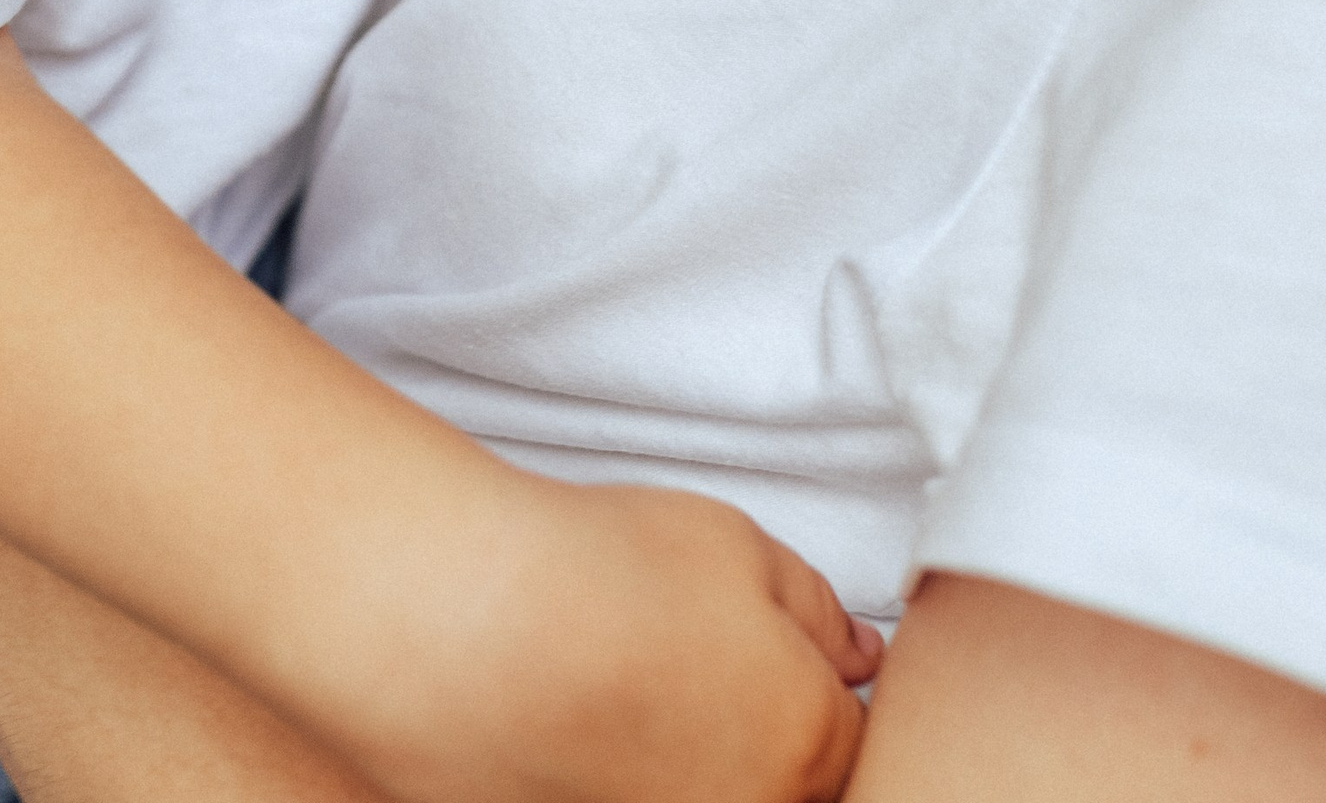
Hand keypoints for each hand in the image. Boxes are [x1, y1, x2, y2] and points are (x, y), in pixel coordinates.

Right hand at [503, 481, 878, 802]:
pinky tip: (571, 728)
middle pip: (787, 785)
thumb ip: (815, 610)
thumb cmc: (603, 577)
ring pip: (707, 791)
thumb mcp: (738, 547)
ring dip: (685, 761)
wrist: (469, 623)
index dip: (817, 689)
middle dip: (757, 738)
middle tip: (680, 673)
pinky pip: (620, 796)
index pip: (853, 741)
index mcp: (808, 747)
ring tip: (615, 697)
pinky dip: (610, 776)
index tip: (768, 657)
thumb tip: (856, 654)